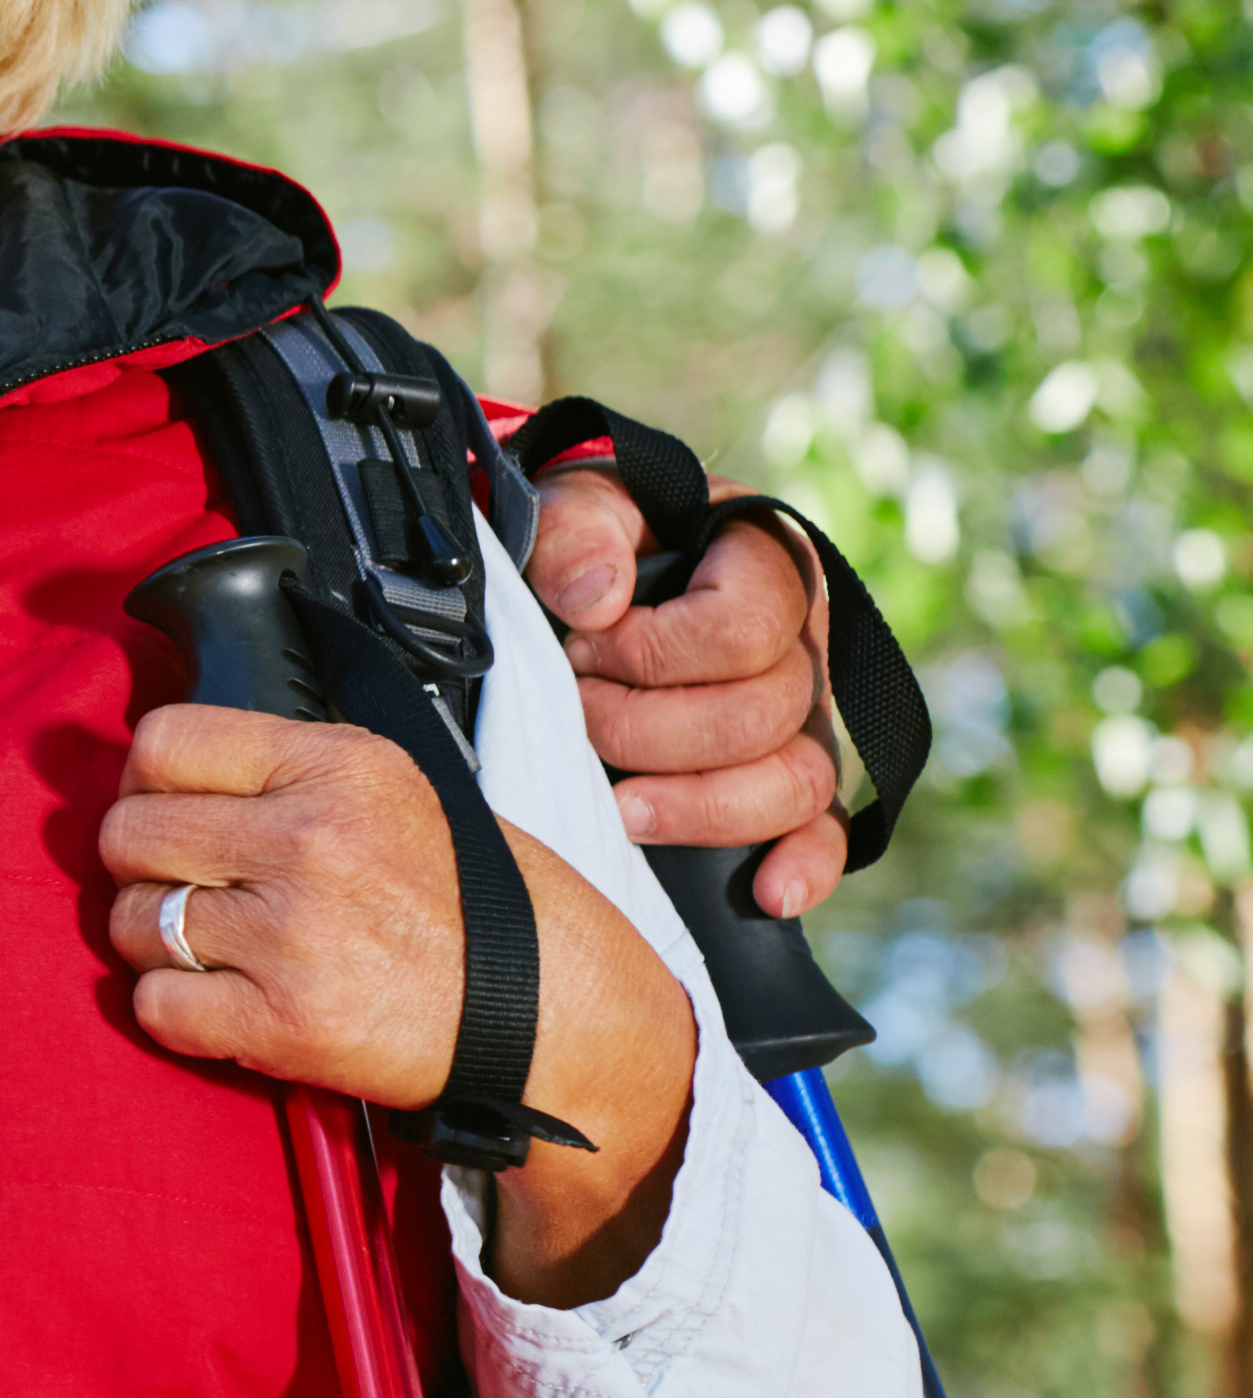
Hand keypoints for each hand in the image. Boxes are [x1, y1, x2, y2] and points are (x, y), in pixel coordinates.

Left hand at [96, 699, 697, 1304]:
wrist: (554, 1019)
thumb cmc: (479, 909)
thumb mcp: (400, 793)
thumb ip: (289, 774)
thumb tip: (173, 773)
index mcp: (339, 767)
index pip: (165, 740)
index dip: (147, 780)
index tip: (163, 805)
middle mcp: (309, 838)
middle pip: (128, 832)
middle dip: (139, 865)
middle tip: (181, 885)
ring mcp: (292, 932)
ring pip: (130, 920)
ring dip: (153, 941)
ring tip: (214, 950)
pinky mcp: (284, 1021)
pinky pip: (156, 1005)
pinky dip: (174, 1011)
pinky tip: (223, 1002)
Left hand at [529, 466, 847, 915]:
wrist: (584, 569)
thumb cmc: (591, 534)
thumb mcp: (575, 502)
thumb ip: (579, 528)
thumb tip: (596, 600)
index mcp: (770, 565)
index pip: (746, 629)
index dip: (654, 652)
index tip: (582, 645)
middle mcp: (804, 644)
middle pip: (764, 716)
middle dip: (652, 730)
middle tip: (580, 713)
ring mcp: (804, 716)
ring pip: (796, 783)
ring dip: (701, 807)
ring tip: (620, 808)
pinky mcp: (785, 775)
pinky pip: (823, 831)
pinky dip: (804, 866)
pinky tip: (769, 895)